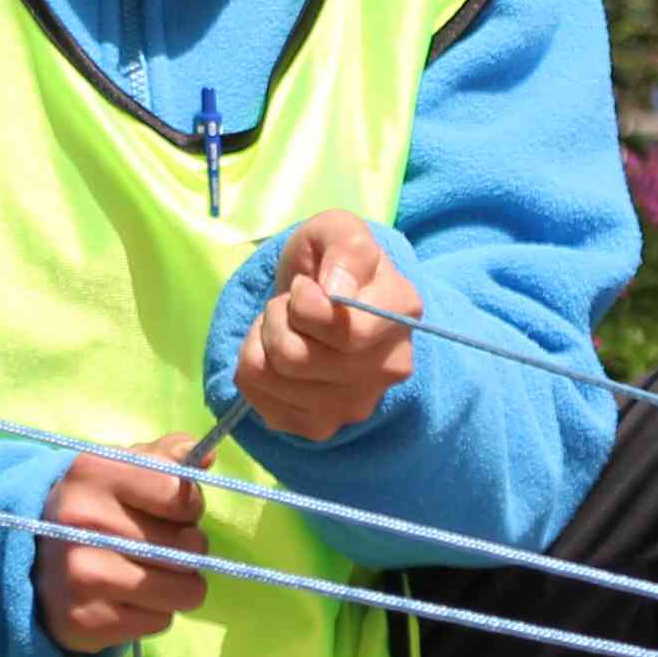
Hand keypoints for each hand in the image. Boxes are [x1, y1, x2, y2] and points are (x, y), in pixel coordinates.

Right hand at [43, 441, 209, 655]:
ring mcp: (81, 573)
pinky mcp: (85, 620)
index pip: (180, 494)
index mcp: (94, 473)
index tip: (173, 512)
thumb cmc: (92, 507)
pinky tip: (129, 598)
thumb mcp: (121, 468)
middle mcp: (82, 521)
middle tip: (161, 546)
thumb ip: (166, 457)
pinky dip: (155, 612)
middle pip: (189, 546)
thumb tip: (209, 456)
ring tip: (152, 573)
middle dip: (187, 549)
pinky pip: (160, 621)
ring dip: (179, 585)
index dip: (189, 506)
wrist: (28, 560)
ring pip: (182, 589)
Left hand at [233, 212, 415, 443]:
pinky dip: (254, 365)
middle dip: (278, 318)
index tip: (307, 286)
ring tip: (286, 327)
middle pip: (296, 357)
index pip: (340, 331)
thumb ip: (345, 248)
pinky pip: (257, 397)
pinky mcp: (317, 426)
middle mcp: (388, 369)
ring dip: (263, 339)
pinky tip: (278, 355)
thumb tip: (337, 293)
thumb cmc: (329, 261)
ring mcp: (354, 406)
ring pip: (272, 375)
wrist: (322, 298)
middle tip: (291, 306)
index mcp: (403, 314)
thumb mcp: (338, 230)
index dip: (305, 303)